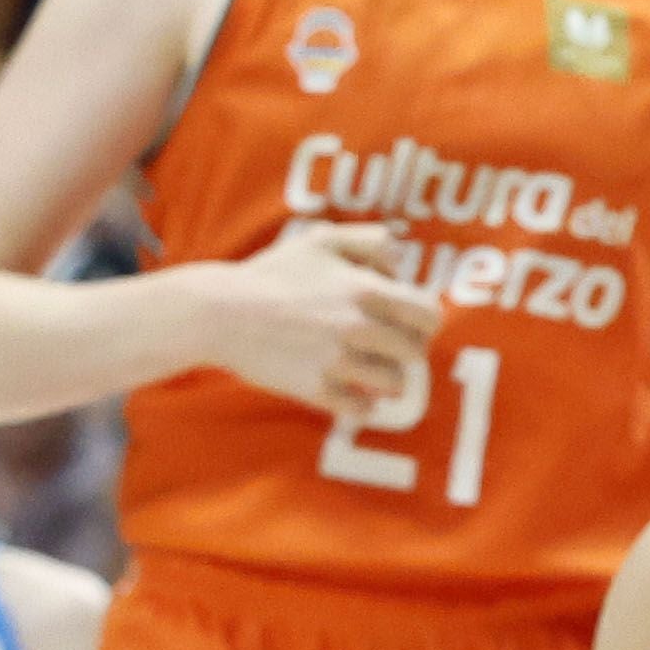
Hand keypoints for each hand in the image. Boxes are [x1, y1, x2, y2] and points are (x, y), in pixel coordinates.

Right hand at [204, 221, 441, 419]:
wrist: (220, 313)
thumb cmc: (273, 273)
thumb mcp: (324, 240)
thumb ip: (372, 242)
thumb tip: (401, 265)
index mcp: (367, 291)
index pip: (429, 315)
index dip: (425, 322)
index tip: (411, 325)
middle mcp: (359, 327)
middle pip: (415, 352)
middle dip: (407, 351)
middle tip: (391, 350)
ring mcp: (337, 361)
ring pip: (393, 384)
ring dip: (388, 380)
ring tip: (373, 373)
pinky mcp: (315, 389)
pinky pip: (359, 409)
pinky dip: (363, 406)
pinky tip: (354, 396)